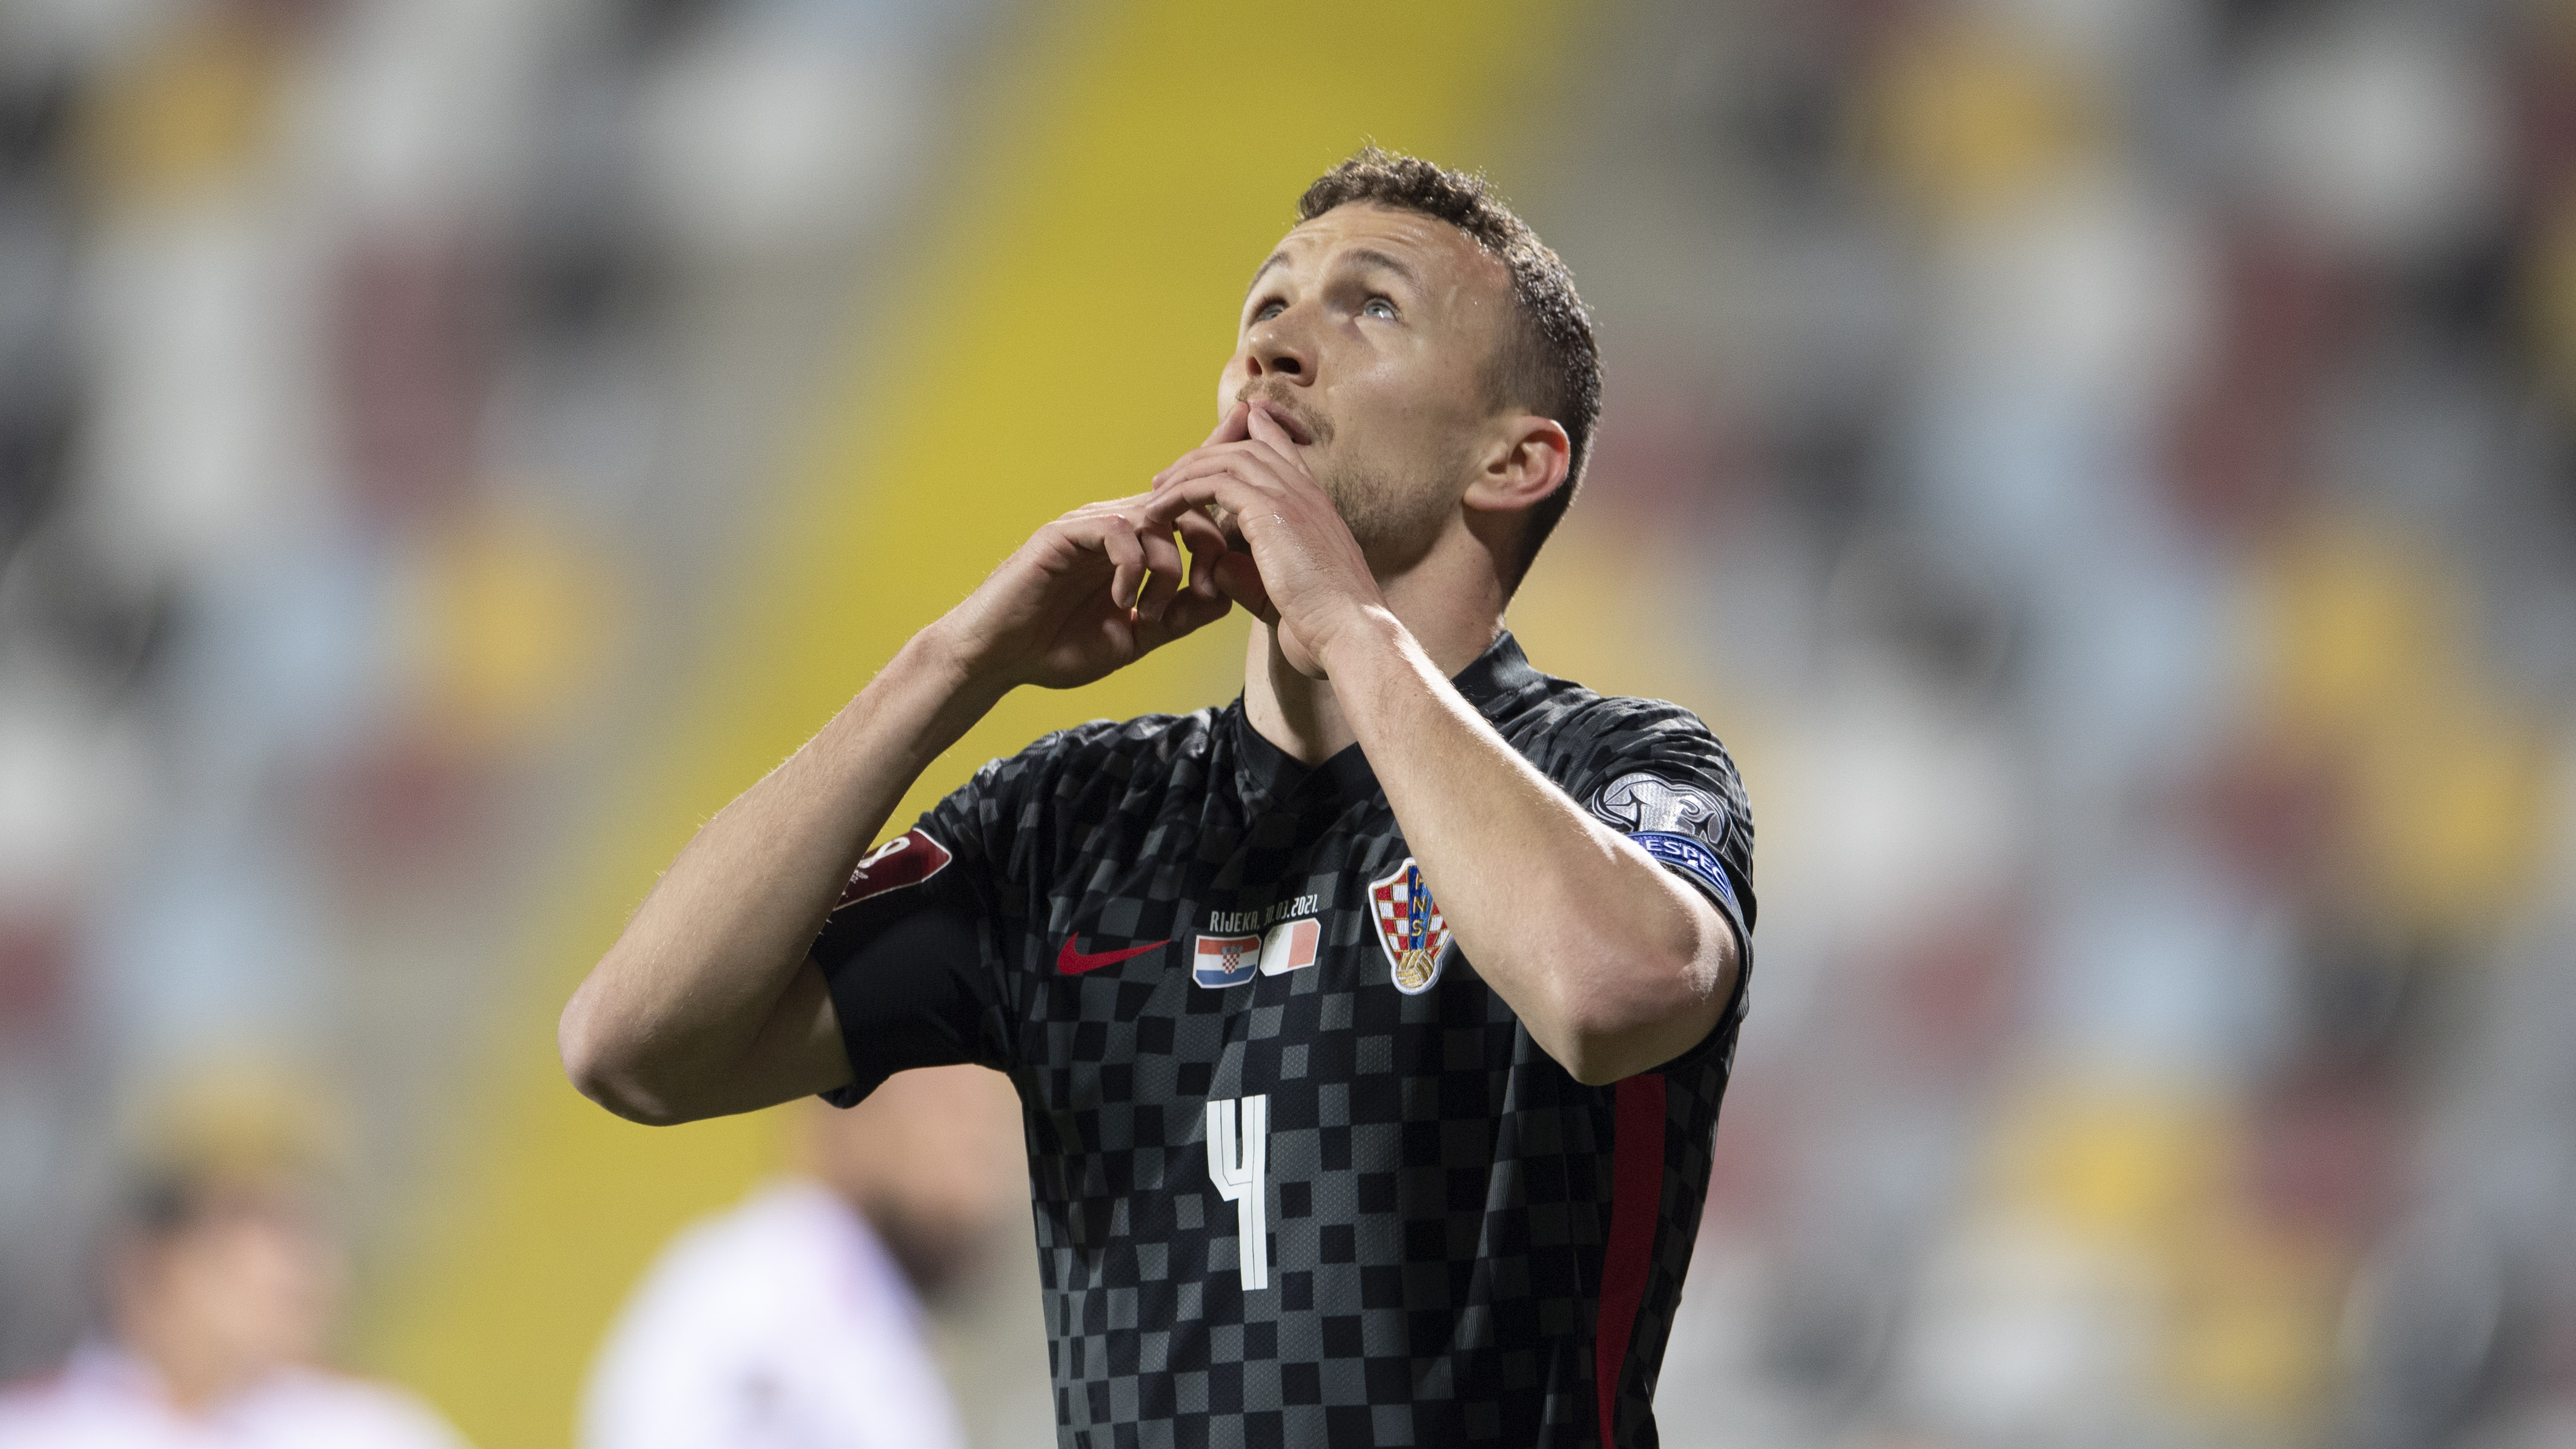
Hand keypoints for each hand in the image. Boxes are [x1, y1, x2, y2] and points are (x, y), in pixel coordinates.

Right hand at [936, 449, 1236, 691]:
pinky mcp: (1063, 534)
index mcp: (1138, 543)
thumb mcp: (1135, 636)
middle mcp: (1116, 526)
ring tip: (1150, 612)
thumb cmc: (1058, 647)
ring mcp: (1089, 526)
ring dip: (1168, 568)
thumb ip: (1178, 616)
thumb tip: (1226, 599)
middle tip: (1203, 593)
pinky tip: (1120, 602)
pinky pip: (1118, 531)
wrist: (997, 658)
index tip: (1230, 583)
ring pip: (1156, 517)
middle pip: (1187, 505)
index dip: (1224, 533)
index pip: (1193, 513)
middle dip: (1209, 548)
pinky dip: (1132, 569)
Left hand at [1144, 403, 1384, 677]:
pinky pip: (1212, 483)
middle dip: (1203, 457)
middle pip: (1247, 446)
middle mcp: (1305, 491)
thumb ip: (1248, 572)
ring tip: (1154, 493)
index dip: (1245, 445)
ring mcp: (1290, 496)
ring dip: (1185, 472)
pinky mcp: (1269, 510)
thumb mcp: (1279, 591)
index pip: (1281, 452)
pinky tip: (1159, 511)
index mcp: (1316, 506)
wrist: (1351, 632)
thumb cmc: (1323, 626)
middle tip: (1167, 480)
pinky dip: (1181, 493)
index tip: (1207, 462)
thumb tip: (1215, 565)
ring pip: (1226, 459)